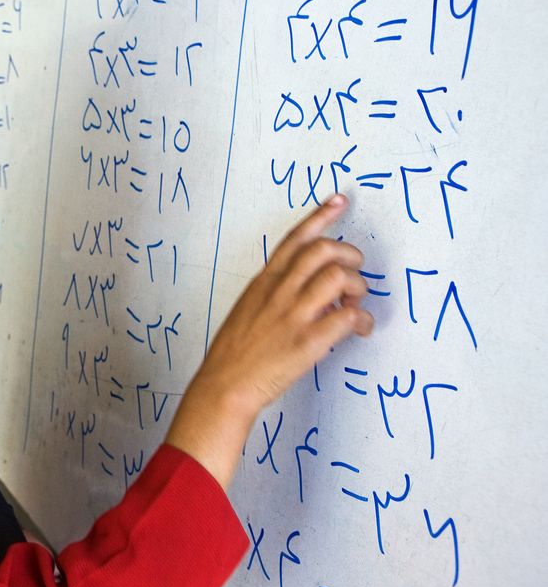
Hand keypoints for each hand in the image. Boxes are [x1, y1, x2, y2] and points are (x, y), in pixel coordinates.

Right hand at [165, 194, 374, 488]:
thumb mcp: (248, 310)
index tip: (340, 200)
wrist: (224, 386)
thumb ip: (275, 295)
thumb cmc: (234, 352)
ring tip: (357, 304)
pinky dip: (363, 320)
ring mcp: (293, 316)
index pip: (294, 240)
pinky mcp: (307, 342)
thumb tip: (309, 290)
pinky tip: (360, 329)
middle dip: (350, 254)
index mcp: (263, 283)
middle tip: (356, 272)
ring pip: (339, 278)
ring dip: (359, 287)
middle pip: (323, 251)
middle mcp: (279, 293)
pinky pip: (348, 318)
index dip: (320, 216)